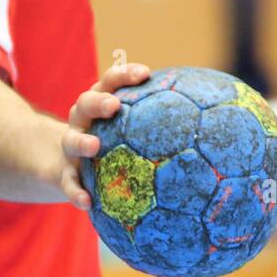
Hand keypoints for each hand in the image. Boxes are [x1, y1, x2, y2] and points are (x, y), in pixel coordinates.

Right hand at [59, 62, 150, 209]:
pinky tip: (87, 203)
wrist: (64, 166)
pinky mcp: (63, 174)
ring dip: (81, 142)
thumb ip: (161, 128)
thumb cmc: (111, 147)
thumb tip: (213, 124)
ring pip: (70, 140)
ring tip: (94, 147)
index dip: (125, 75)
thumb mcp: (130, 134)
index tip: (145, 73)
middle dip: (100, 102)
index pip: (111, 82)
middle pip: (85, 103)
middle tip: (115, 106)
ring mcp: (70, 147)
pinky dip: (75, 192)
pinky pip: (68, 184)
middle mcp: (83, 121)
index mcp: (100, 105)